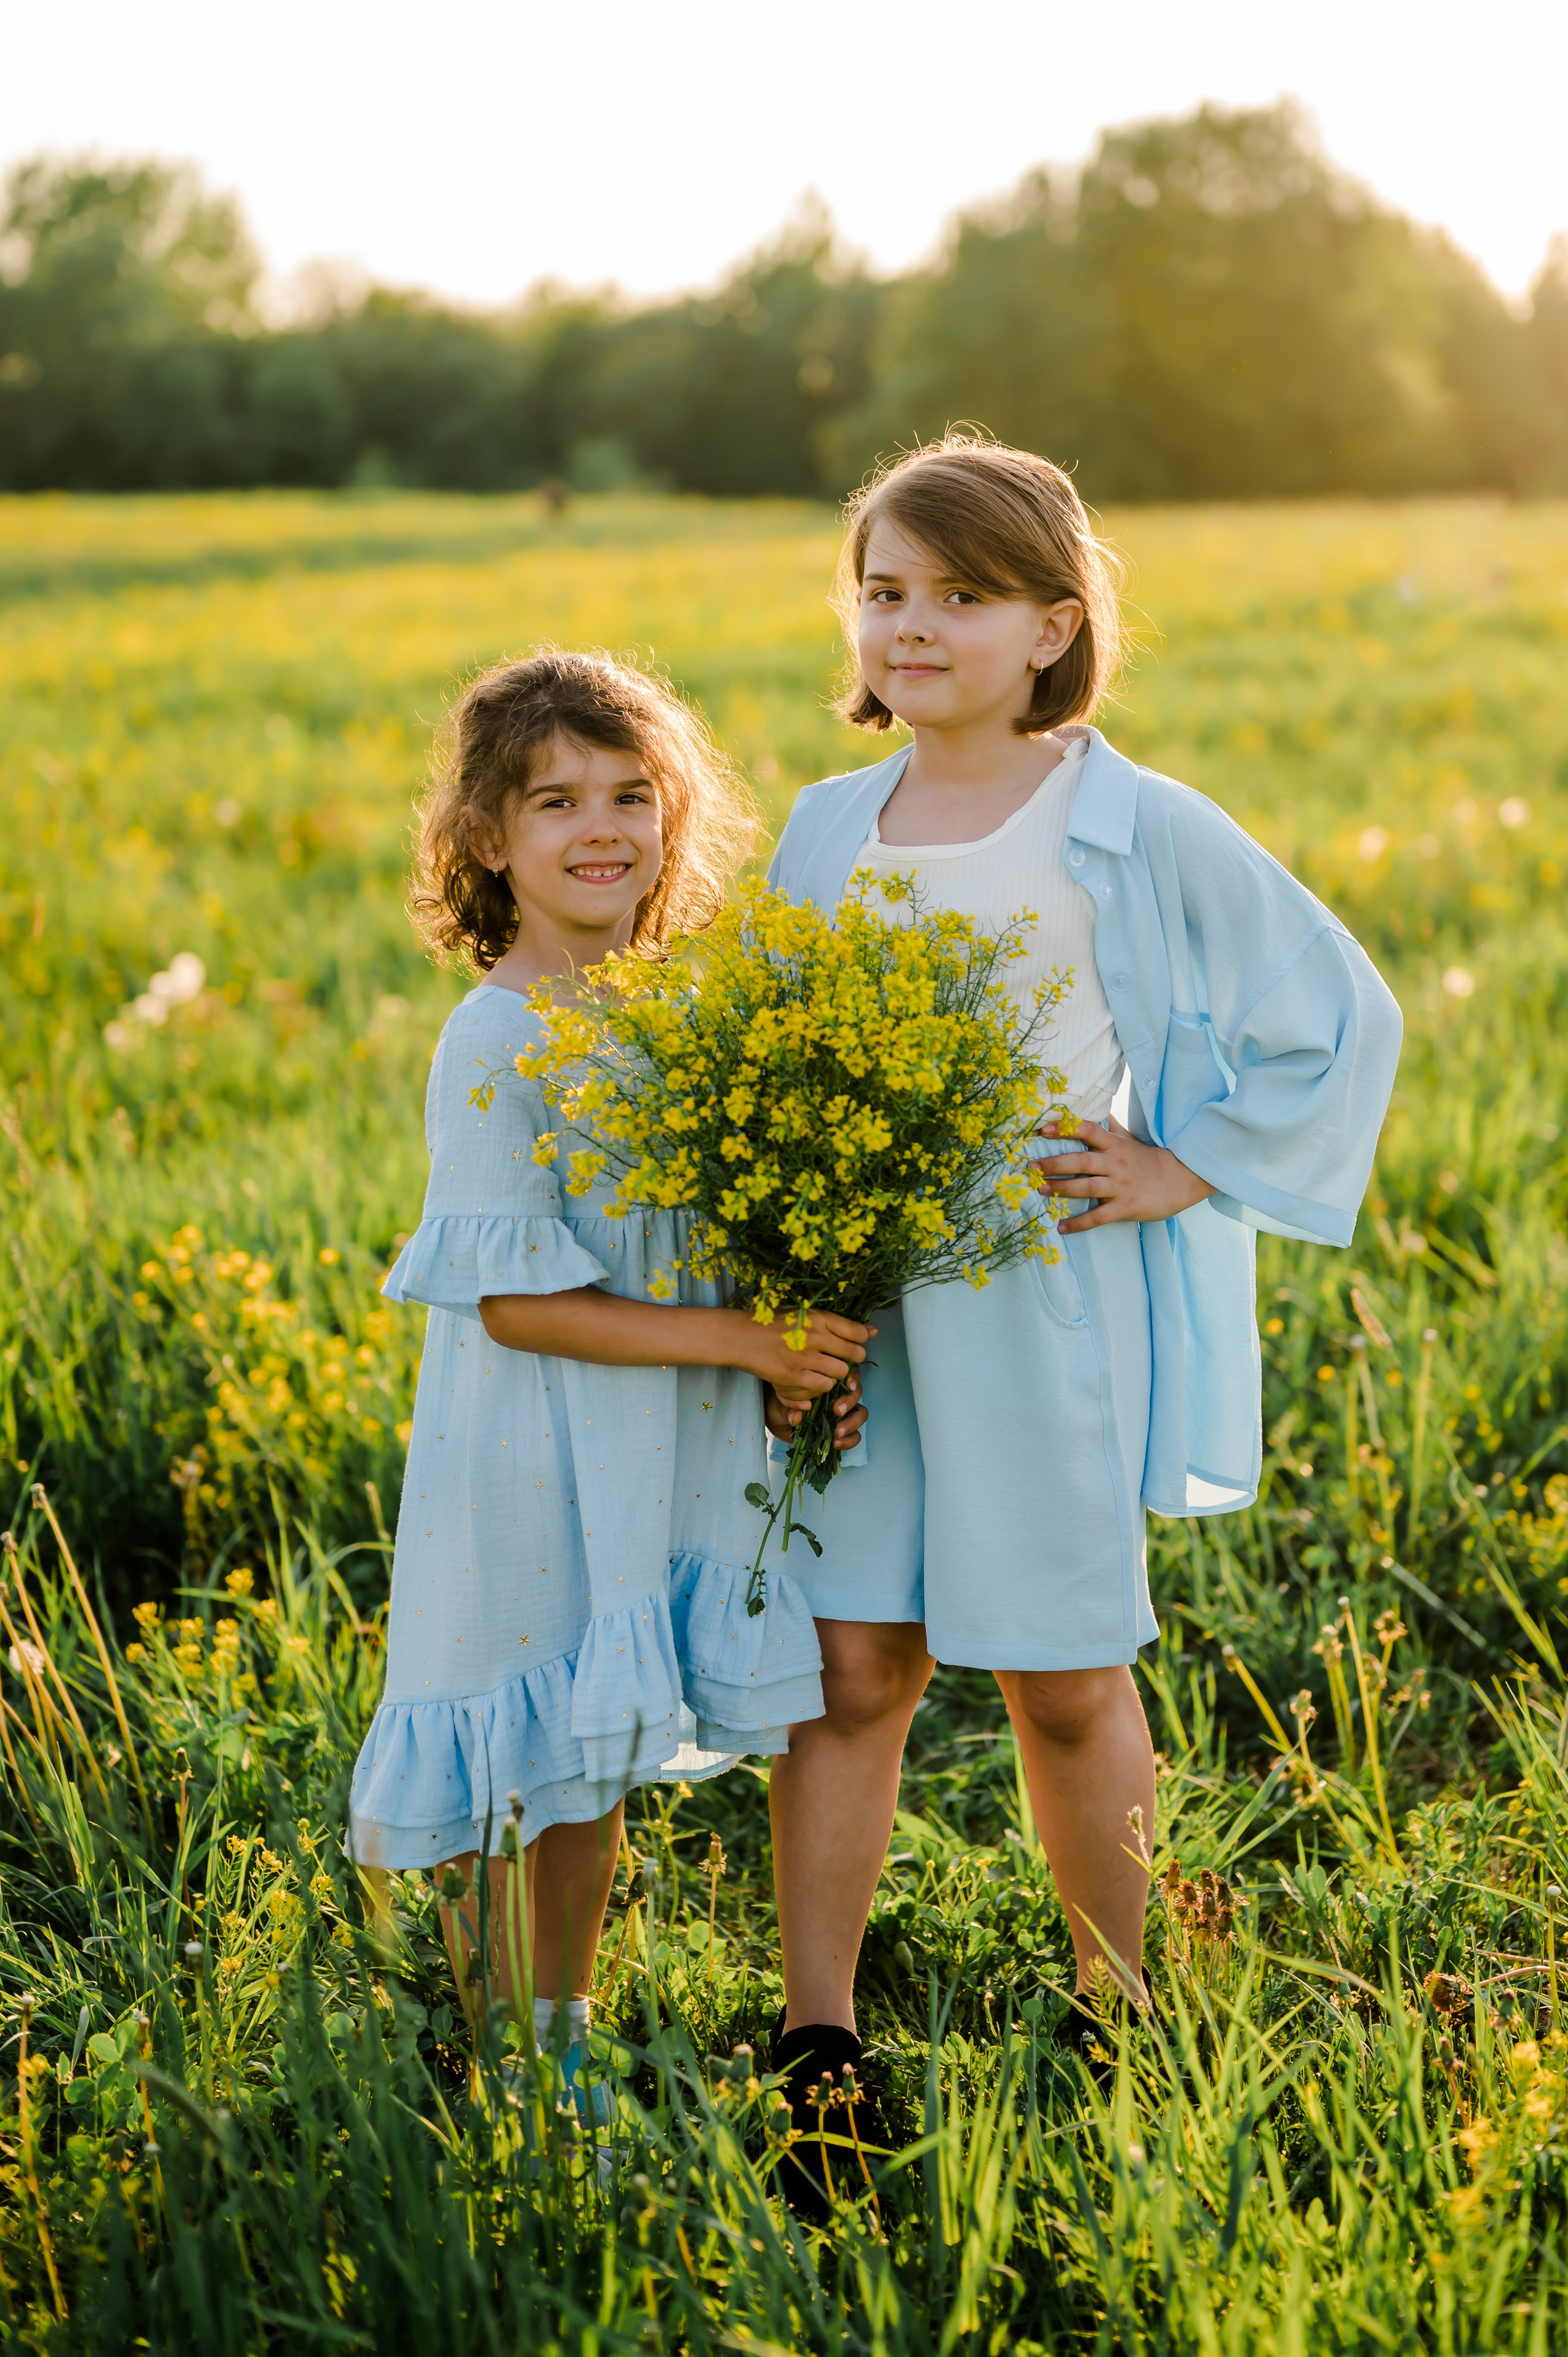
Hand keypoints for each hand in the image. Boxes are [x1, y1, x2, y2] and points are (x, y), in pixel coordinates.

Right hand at [729, 1306, 873, 1394]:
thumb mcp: (805, 1315)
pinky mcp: (794, 1376)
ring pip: (841, 1373)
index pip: (857, 1332)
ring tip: (826, 1370)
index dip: (861, 1340)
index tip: (853, 1343)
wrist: (740, 1336)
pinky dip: (822, 1386)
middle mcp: (815, 1336)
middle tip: (842, 1359)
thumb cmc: (772, 1323)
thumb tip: (873, 1330)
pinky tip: (814, 1379)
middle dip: (853, 1359)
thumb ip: (837, 1324)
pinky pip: (823, 1387)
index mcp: (818, 1317)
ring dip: (838, 1374)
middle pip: (854, 1354)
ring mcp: (804, 1358)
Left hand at [765, 1367, 867, 1450]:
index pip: (849, 1373)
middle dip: (850, 1401)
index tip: (848, 1385)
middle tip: (837, 1410)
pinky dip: (849, 1440)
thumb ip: (790, 1406)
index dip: (853, 1377)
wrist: (780, 1420)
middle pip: (857, 1393)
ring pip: (860, 1414)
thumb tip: (796, 1416)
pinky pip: (855, 1436)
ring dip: (852, 1423)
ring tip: (837, 1432)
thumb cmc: (785, 1402)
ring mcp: (844, 1414)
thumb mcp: (783, 1402)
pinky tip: (836, 1443)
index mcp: (830, 1380)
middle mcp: (840, 1394)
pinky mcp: (843, 1431)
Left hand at [1030, 1116, 1213, 1233]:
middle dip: (1054, 1163)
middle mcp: (1116, 1163)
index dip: (1066, 1128)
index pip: (1089, 1131)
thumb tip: (1096, 1110)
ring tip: (1040, 1190)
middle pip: (1081, 1161)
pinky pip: (1099, 1216)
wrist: (1182, 1179)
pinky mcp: (1126, 1207)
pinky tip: (1061, 1227)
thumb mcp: (1131, 1139)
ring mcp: (1120, 1186)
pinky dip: (1079, 1223)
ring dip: (1061, 1189)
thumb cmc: (1150, 1159)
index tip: (1044, 1129)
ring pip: (1087, 1187)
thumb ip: (1111, 1128)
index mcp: (1115, 1145)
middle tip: (1031, 1166)